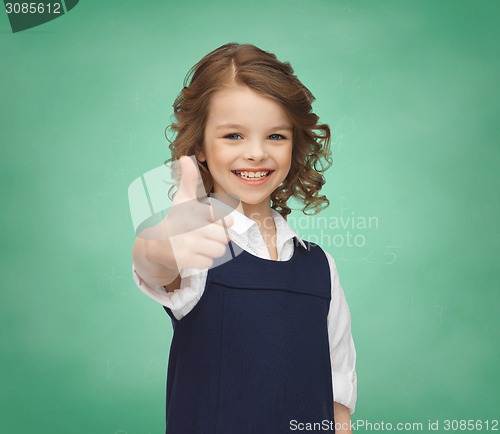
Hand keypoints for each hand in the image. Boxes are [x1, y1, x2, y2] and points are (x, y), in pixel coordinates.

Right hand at [165, 155, 233, 272]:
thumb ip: (189, 179)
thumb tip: (185, 157)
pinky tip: (194, 253)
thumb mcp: (183, 198)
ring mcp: (187, 245)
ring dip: (213, 249)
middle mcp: (189, 227)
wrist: (156, 243)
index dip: (223, 221)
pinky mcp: (185, 260)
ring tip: (201, 243)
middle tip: (207, 234)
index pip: (225, 219)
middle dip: (219, 237)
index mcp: (193, 210)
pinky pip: (209, 262)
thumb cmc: (176, 218)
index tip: (212, 220)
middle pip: (224, 237)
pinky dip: (204, 260)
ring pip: (219, 251)